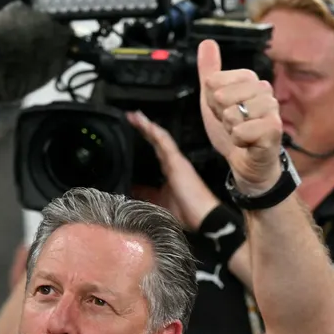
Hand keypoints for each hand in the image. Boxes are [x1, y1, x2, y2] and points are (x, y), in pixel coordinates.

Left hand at [126, 111, 220, 228]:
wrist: (202, 217)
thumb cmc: (185, 213)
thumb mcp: (159, 202)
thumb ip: (146, 194)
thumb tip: (132, 190)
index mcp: (168, 172)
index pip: (154, 152)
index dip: (145, 142)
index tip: (131, 133)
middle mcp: (172, 163)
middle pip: (156, 142)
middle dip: (143, 130)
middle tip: (131, 117)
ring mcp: (176, 160)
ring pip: (160, 138)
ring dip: (147, 126)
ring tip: (135, 116)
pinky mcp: (178, 161)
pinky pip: (165, 143)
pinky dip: (156, 132)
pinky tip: (146, 124)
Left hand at [197, 39, 283, 193]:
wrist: (246, 162)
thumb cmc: (234, 130)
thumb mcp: (213, 100)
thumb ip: (209, 71)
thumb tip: (206, 42)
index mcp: (249, 79)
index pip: (214, 81)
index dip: (212, 101)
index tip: (223, 111)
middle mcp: (264, 89)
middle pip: (222, 96)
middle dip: (221, 116)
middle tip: (233, 124)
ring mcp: (271, 109)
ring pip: (232, 114)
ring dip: (230, 129)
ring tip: (241, 133)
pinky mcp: (274, 129)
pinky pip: (242, 131)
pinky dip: (238, 141)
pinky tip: (247, 143)